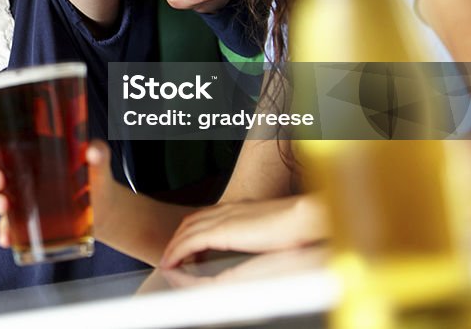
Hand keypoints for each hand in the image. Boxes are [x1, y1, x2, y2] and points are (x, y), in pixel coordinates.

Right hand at [0, 115, 117, 248]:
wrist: (103, 209)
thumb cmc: (94, 175)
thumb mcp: (97, 160)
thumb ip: (98, 152)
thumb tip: (93, 151)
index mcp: (31, 146)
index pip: (0, 132)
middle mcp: (20, 169)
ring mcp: (20, 195)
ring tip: (4, 207)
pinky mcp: (26, 219)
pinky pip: (8, 225)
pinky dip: (5, 232)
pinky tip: (7, 238)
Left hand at [160, 194, 325, 267]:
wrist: (302, 217)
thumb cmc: (295, 225)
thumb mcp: (269, 227)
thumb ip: (255, 232)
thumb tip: (255, 242)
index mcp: (239, 208)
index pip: (205, 216)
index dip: (192, 230)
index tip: (187, 246)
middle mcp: (227, 209)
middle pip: (191, 222)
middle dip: (178, 238)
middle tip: (171, 254)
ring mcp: (223, 218)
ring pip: (187, 231)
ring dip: (174, 246)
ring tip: (168, 261)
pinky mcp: (222, 231)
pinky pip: (190, 242)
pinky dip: (177, 251)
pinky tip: (172, 262)